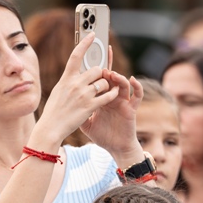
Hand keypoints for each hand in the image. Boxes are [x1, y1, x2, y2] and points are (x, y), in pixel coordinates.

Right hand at [31, 34, 122, 148]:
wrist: (51, 128)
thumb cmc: (54, 111)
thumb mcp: (59, 91)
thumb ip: (69, 81)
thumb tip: (78, 74)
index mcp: (66, 79)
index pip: (76, 55)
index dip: (85, 43)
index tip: (93, 34)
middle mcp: (75, 84)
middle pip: (96, 70)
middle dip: (100, 75)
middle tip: (98, 81)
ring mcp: (83, 95)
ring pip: (103, 82)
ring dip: (105, 86)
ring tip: (100, 93)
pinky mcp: (90, 106)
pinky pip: (107, 96)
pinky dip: (111, 94)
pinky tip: (112, 95)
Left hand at [80, 49, 143, 164]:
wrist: (115, 147)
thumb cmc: (103, 135)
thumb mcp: (86, 123)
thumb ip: (79, 112)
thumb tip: (65, 105)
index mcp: (101, 97)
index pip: (98, 79)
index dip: (96, 66)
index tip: (91, 55)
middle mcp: (112, 96)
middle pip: (110, 78)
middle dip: (105, 69)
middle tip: (99, 63)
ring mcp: (122, 101)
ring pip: (122, 83)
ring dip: (116, 77)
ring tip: (110, 74)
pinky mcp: (131, 108)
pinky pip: (137, 95)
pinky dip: (137, 87)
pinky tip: (132, 80)